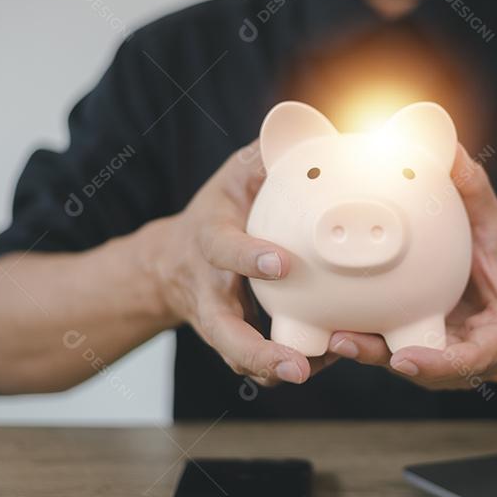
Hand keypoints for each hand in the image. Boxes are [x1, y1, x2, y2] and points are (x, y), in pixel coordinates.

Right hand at [151, 141, 338, 385]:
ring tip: (309, 374)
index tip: (281, 263)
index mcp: (209, 241)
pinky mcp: (233, 342)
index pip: (224, 249)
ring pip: (239, 356)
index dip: (249, 256)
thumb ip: (267, 157)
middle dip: (255, 350)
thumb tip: (311, 122)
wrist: (173, 263)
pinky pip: (256, 363)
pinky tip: (324, 363)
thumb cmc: (220, 210)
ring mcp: (219, 321)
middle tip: (295, 364)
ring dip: (273, 369)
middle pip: (224, 330)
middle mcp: (210, 289)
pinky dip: (284, 367)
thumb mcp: (235, 176)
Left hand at [327, 145, 496, 389]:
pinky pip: (390, 350)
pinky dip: (365, 340)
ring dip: (366, 353)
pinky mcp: (417, 355)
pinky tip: (327, 326)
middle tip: (345, 341)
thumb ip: (474, 192)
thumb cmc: (494, 254)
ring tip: (330, 337)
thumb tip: (450, 147)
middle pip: (427, 370)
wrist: (493, 286)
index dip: (439, 364)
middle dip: (384, 358)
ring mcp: (443, 365)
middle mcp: (470, 359)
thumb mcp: (491, 222)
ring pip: (401, 365)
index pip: (474, 358)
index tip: (405, 359)